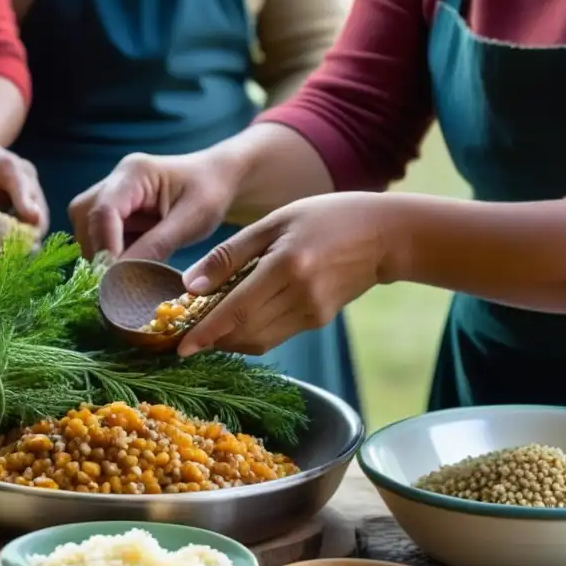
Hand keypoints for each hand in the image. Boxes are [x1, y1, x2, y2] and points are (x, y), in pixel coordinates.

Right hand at [68, 152, 237, 260]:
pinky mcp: (114, 212)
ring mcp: (111, 196)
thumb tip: (121, 277)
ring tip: (132, 268)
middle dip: (100, 251)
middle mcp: (115, 181)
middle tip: (122, 278)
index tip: (115, 276)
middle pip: (86, 219)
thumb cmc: (210, 193)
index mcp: (135, 173)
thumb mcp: (191, 220)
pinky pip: (99, 237)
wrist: (216, 180)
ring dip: (104, 254)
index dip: (105, 245)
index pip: (104, 210)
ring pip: (87, 229)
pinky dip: (113, 254)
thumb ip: (156, 246)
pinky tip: (134, 260)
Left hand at [177, 192, 397, 356]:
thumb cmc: (325, 218)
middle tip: (185, 334)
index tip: (180, 347)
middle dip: (211, 338)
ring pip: (258, 340)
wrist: (385, 235)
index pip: (235, 308)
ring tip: (205, 328)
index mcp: (287, 266)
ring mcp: (312, 313)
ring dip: (228, 340)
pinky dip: (249, 333)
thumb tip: (189, 286)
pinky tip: (236, 320)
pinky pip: (274, 336)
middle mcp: (300, 296)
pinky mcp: (318, 321)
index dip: (205, 332)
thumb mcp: (274, 222)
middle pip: (243, 331)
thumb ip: (229, 254)